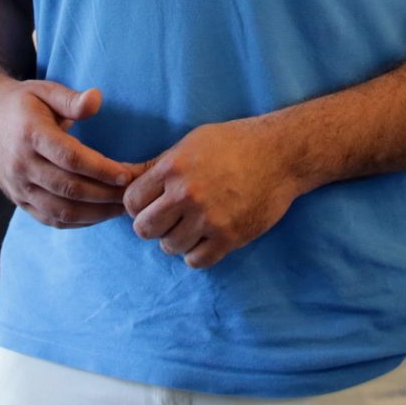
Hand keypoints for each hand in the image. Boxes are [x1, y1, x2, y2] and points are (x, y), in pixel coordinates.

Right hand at [0, 79, 137, 228]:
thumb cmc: (23, 103)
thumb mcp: (46, 90)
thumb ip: (72, 98)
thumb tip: (97, 98)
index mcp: (30, 134)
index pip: (70, 158)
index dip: (101, 169)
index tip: (127, 174)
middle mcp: (21, 164)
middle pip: (68, 188)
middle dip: (105, 195)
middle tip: (133, 195)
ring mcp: (18, 186)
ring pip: (60, 210)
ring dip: (95, 214)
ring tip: (122, 208)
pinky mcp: (18, 200)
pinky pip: (50, 219)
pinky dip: (78, 222)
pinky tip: (99, 215)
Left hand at [123, 119, 301, 269]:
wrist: (282, 154)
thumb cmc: (235, 143)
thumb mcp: (191, 143)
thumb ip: (159, 165)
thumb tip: (124, 179)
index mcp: (174, 167)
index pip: (131, 202)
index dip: (138, 205)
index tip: (152, 204)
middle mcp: (187, 194)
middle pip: (144, 229)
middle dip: (153, 225)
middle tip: (169, 218)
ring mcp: (209, 218)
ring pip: (169, 247)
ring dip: (177, 240)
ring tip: (192, 225)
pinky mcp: (229, 237)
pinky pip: (196, 261)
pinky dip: (197, 253)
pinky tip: (206, 238)